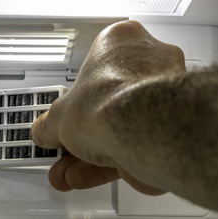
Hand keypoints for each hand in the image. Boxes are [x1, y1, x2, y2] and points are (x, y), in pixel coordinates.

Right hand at [31, 21, 185, 193]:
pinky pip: (136, 145)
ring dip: (92, 155)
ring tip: (69, 172)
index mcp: (122, 41)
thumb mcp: (60, 115)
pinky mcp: (172, 128)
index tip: (65, 115)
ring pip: (123, 128)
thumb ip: (50, 125)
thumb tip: (44, 131)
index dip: (76, 98)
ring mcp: (165, 97)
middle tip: (65, 149)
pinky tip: (86, 177)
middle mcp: (150, 62)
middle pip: (109, 102)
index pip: (95, 68)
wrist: (146, 128)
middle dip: (84, 133)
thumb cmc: (113, 100)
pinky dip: (111, 163)